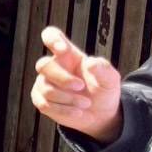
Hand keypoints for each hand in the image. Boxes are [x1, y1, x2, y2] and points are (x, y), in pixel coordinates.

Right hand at [31, 26, 123, 142]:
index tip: (62, 50)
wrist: (100, 114)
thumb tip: (90, 63)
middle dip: (62, 78)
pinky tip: (77, 112)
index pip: (51, 36)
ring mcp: (44, 83)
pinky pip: (45, 104)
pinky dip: (64, 110)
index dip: (52, 39)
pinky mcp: (41, 100)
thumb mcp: (111, 79)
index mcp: (68, 54)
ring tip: (85, 104)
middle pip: (43, 65)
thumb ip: (104, 69)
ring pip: (46, 89)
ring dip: (68, 98)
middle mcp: (53, 66)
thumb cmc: (104, 91)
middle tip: (80, 86)